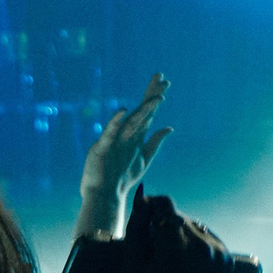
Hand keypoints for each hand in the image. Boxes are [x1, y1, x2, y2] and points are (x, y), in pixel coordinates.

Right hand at [79, 75, 171, 236]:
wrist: (104, 194)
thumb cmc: (122, 176)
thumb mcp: (143, 158)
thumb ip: (155, 143)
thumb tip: (169, 128)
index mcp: (136, 135)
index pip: (148, 112)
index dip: (156, 96)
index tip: (165, 81)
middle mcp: (126, 134)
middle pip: (142, 111)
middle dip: (152, 94)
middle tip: (162, 78)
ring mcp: (115, 140)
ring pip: (132, 121)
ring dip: (144, 110)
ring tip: (158, 98)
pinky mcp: (103, 147)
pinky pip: (111, 133)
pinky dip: (116, 122)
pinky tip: (123, 112)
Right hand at [120, 191, 238, 272]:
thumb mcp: (132, 269)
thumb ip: (135, 230)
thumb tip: (142, 199)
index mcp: (175, 246)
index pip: (164, 205)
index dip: (151, 205)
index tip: (143, 214)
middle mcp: (201, 245)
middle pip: (178, 217)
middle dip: (164, 225)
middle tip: (152, 248)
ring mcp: (217, 252)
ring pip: (194, 226)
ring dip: (181, 234)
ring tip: (170, 258)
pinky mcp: (227, 260)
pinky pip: (208, 239)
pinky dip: (196, 244)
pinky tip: (186, 263)